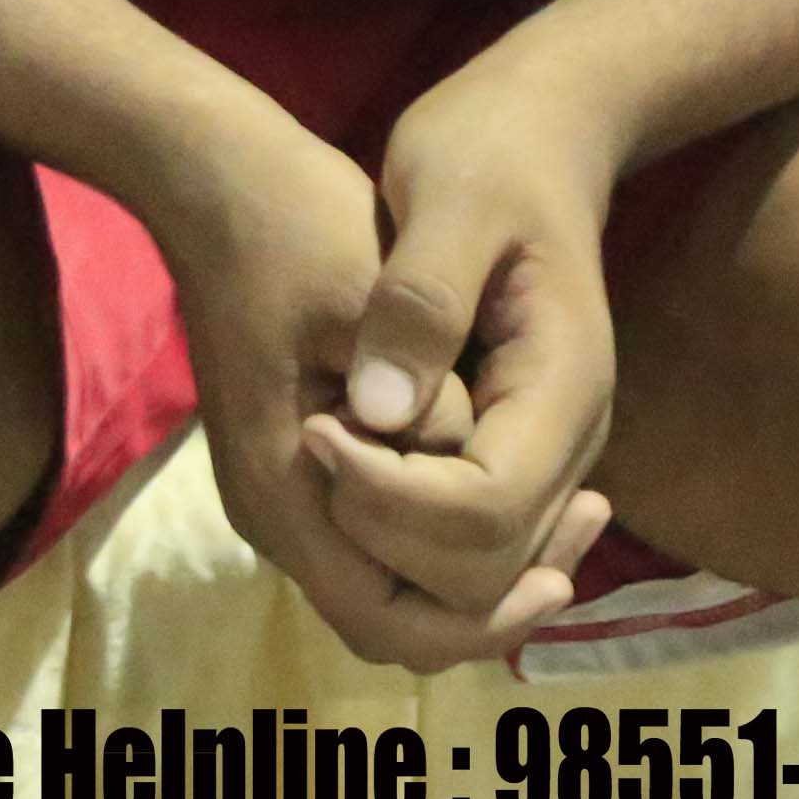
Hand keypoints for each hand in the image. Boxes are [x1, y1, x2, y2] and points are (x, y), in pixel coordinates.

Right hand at [132, 103, 593, 673]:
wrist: (214, 174)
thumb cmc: (290, 223)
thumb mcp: (369, 293)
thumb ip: (424, 391)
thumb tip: (476, 463)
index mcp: (284, 483)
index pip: (392, 618)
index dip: (483, 611)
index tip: (564, 563)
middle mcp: (277, 510)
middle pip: (395, 624)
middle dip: (491, 602)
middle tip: (584, 529)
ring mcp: (282, 489)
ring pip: (390, 591)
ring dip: (476, 570)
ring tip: (567, 511)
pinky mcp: (298, 461)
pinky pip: (378, 542)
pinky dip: (448, 533)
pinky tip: (509, 473)